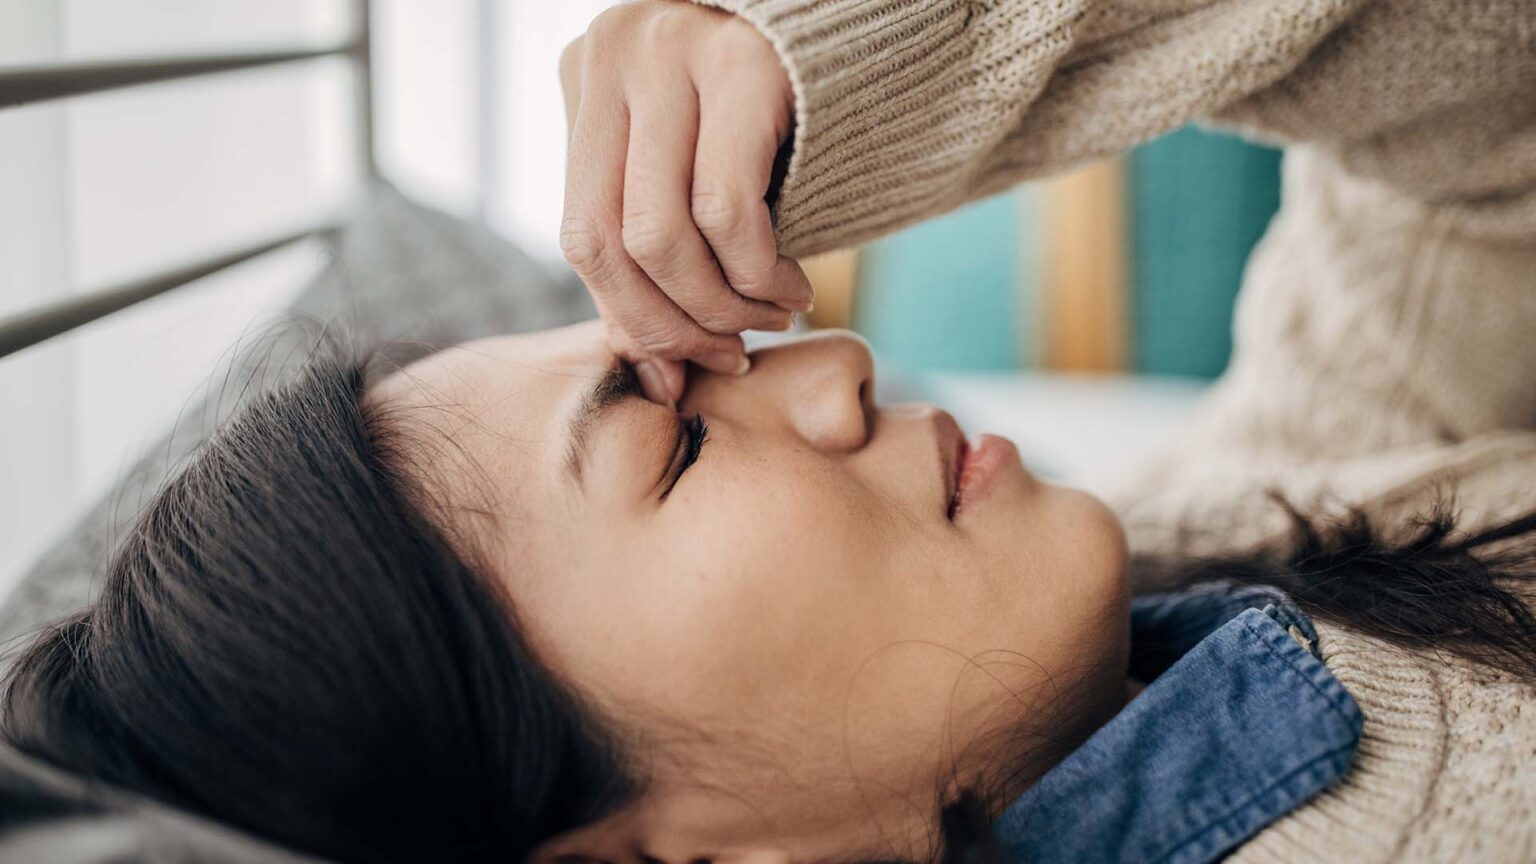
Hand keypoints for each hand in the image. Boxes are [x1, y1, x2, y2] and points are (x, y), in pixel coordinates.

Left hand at [560, 1, 812, 404]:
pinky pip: (727, 210)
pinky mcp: (744, 64)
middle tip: (732, 350)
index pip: (583, 233)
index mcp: (588, 78)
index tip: (686, 364)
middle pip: (611, 239)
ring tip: (773, 317)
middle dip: (675, 323)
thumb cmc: (775, 117)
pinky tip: (791, 287)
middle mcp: (616, 54)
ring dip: (723, 305)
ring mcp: (672, 51)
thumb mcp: (692, 176)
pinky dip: (757, 273)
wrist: (868, 29)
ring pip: (662, 233)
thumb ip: (656, 263)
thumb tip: (655, 378)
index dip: (635, 319)